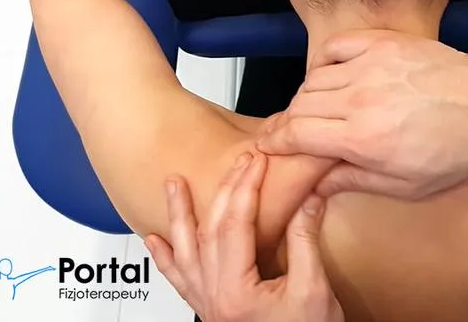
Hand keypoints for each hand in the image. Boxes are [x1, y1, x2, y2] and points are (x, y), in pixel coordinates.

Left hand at [144, 153, 342, 321]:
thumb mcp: (314, 289)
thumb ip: (306, 241)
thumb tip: (309, 199)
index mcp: (236, 292)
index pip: (236, 225)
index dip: (246, 188)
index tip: (257, 162)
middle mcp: (214, 298)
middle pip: (211, 231)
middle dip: (225, 190)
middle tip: (240, 162)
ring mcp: (207, 304)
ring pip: (184, 252)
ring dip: (177, 216)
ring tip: (172, 184)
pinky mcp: (209, 309)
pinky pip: (179, 281)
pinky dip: (164, 259)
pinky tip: (153, 241)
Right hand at [257, 30, 467, 199]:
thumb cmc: (456, 146)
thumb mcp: (407, 184)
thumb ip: (355, 181)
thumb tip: (317, 185)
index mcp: (364, 138)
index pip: (298, 134)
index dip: (276, 140)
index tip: (268, 144)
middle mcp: (360, 100)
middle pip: (299, 106)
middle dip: (287, 121)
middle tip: (286, 131)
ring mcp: (370, 67)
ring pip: (313, 78)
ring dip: (306, 96)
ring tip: (314, 110)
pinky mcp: (382, 44)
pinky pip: (336, 47)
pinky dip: (326, 61)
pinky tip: (333, 75)